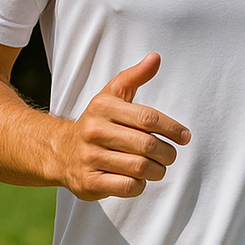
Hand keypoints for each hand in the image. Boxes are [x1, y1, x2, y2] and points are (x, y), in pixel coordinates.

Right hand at [53, 52, 189, 200]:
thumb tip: (155, 58)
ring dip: (158, 170)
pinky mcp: (90, 182)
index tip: (184, 136)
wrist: (60, 151)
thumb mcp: (112, 95)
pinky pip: (128, 186)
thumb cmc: (97, 122)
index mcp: (103, 107)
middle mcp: (94, 131)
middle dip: (168, 153)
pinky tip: (138, 178)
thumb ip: (135, 76)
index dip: (171, 128)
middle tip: (170, 155)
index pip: (147, 117)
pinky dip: (141, 184)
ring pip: (141, 168)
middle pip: (147, 145)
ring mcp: (90, 158)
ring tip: (158, 167)